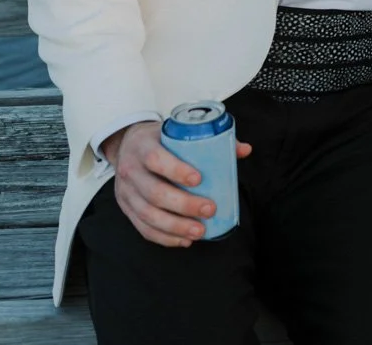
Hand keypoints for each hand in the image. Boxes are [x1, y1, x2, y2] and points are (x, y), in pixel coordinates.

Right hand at [100, 120, 252, 247]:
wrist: (127, 145)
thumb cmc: (159, 140)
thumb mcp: (176, 132)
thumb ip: (210, 139)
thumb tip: (245, 150)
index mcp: (143, 146)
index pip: (155, 159)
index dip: (176, 171)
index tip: (199, 180)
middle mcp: (130, 170)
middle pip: (154, 193)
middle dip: (184, 205)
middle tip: (210, 209)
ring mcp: (126, 192)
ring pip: (148, 215)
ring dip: (176, 227)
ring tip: (200, 231)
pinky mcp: (127, 209)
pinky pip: (143, 228)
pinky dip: (165, 237)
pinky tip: (185, 240)